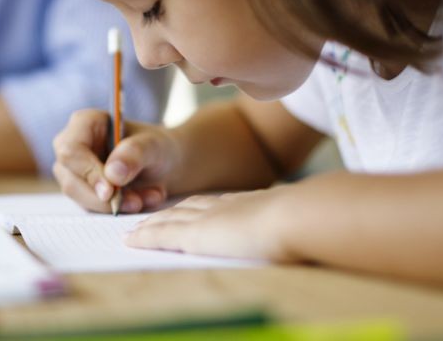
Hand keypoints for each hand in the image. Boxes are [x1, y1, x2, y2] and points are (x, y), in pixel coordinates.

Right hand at [51, 109, 178, 213]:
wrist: (166, 165)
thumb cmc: (157, 147)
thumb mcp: (154, 146)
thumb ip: (134, 154)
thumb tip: (112, 175)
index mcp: (84, 123)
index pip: (71, 151)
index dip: (88, 173)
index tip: (111, 191)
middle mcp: (72, 146)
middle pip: (71, 180)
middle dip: (104, 198)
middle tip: (137, 202)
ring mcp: (75, 171)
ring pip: (81, 198)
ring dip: (115, 205)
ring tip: (147, 198)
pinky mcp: (83, 191)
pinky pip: (93, 208)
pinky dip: (119, 209)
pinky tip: (143, 200)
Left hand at [125, 187, 297, 261]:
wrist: (297, 216)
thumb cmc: (309, 222)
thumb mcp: (302, 219)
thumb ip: (296, 222)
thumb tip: (311, 229)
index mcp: (249, 204)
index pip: (216, 204)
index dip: (198, 208)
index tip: (187, 210)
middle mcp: (224, 207)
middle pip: (188, 207)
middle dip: (168, 212)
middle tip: (151, 217)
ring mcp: (208, 219)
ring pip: (170, 219)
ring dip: (151, 224)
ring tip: (136, 229)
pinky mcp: (196, 235)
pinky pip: (162, 235)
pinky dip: (145, 237)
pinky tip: (131, 240)